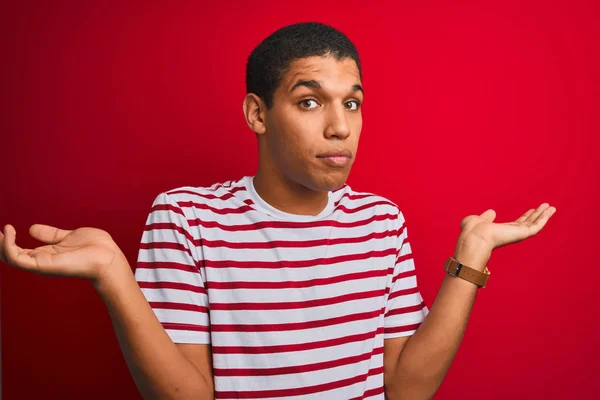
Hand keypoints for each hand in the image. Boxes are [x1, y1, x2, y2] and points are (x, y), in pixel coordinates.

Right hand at [0, 223, 128, 285]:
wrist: (108, 257)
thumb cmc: (95, 248)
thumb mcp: (68, 236)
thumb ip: (50, 235)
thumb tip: (31, 228)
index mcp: (45, 254)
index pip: (17, 250)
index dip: (6, 240)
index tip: (3, 227)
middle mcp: (40, 260)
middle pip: (9, 255)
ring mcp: (40, 264)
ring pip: (9, 257)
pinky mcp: (42, 265)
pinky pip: (17, 259)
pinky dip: (8, 246)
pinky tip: (8, 231)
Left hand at [457, 203, 556, 258]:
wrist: (475, 237)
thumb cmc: (472, 230)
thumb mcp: (478, 220)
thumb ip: (486, 217)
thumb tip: (491, 212)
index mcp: (500, 231)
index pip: (516, 224)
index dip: (525, 216)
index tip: (532, 210)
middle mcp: (510, 234)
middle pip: (528, 223)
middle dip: (537, 215)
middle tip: (546, 207)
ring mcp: (517, 234)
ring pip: (535, 224)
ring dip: (544, 215)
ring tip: (552, 207)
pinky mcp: (523, 234)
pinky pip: (537, 225)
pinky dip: (545, 218)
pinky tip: (550, 210)